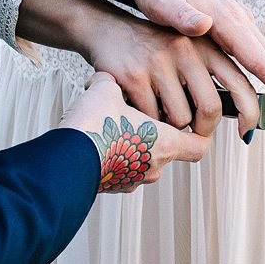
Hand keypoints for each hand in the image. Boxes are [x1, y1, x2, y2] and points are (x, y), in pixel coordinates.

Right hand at [61, 73, 209, 192]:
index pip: (200, 145)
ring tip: (114, 126)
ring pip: (144, 161)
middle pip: (169, 151)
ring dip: (134, 146)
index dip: (201, 133)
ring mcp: (132, 179)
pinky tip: (99, 141)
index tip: (195, 122)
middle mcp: (153, 165)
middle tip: (142, 116)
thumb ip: (114, 82)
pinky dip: (116, 157)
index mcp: (163, 142)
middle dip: (157, 134)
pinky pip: (122, 170)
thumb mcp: (107, 90)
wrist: (63, 163)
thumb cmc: (92, 128)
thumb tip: (107, 77)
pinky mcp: (112, 186)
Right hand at [70, 0, 264, 137]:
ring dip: (172, 127)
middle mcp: (186, 49)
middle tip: (194, 133)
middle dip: (204, 130)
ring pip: (180, 118)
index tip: (246, 133)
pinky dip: (148, 123)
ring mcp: (159, 61)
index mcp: (207, 45)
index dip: (249, 114)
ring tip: (160, 112)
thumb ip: (213, 76)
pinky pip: (151, 118)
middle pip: (210, 108)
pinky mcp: (133, 76)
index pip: (240, 84)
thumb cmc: (156, 51)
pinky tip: (141, 109)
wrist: (108, 31)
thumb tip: (241, 117)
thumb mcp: (190, 51)